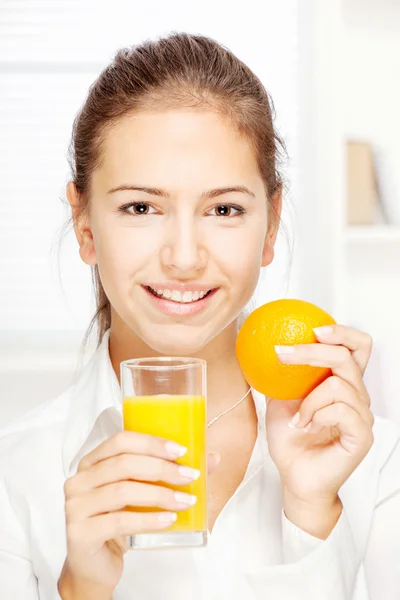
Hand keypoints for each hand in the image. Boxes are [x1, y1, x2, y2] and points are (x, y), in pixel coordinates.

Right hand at [58, 431, 219, 595]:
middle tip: (190, 477)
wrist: (95, 566)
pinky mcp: (80, 533)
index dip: (151, 443)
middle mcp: (79, 480)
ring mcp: (75, 507)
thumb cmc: (119, 523)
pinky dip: (148, 519)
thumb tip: (212, 457)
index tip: (181, 451)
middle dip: (162, 469)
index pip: (120, 441)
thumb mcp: (143, 494)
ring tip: (186, 502)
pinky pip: (119, 521)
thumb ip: (172, 474)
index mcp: (92, 462)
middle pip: (123, 464)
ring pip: (123, 491)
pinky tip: (169, 520)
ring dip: (160, 494)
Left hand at [266, 324, 373, 517]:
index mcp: (342, 382)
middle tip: (284, 355)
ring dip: (308, 400)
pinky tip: (306, 427)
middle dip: (313, 351)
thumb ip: (281, 375)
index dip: (342, 332)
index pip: (357, 347)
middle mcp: (356, 395)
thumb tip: (260, 348)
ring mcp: (361, 415)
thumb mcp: (279, 400)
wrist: (295, 477)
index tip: (314, 328)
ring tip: (296, 418)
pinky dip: (317, 415)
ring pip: (338, 385)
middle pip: (348, 356)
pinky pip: (341, 411)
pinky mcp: (361, 435)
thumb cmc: (291, 440)